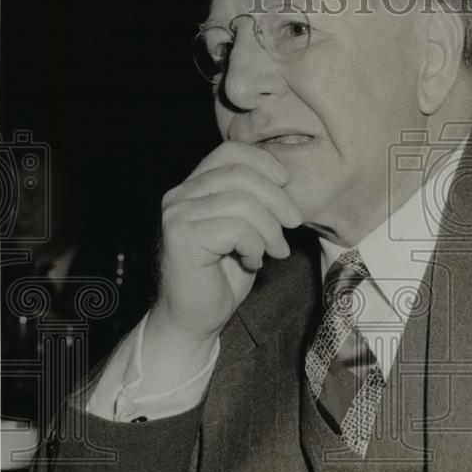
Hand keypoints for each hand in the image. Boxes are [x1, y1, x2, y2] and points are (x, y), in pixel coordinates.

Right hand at [154, 141, 302, 344]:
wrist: (196, 319)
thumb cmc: (223, 276)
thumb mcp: (245, 230)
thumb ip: (255, 202)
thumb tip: (285, 181)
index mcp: (194, 187)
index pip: (229, 152)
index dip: (262, 161)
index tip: (286, 182)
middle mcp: (179, 195)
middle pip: (240, 174)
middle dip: (276, 199)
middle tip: (293, 224)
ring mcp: (177, 215)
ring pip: (242, 203)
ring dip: (269, 229)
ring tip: (275, 251)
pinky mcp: (182, 237)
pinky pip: (236, 229)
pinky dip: (255, 246)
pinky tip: (252, 262)